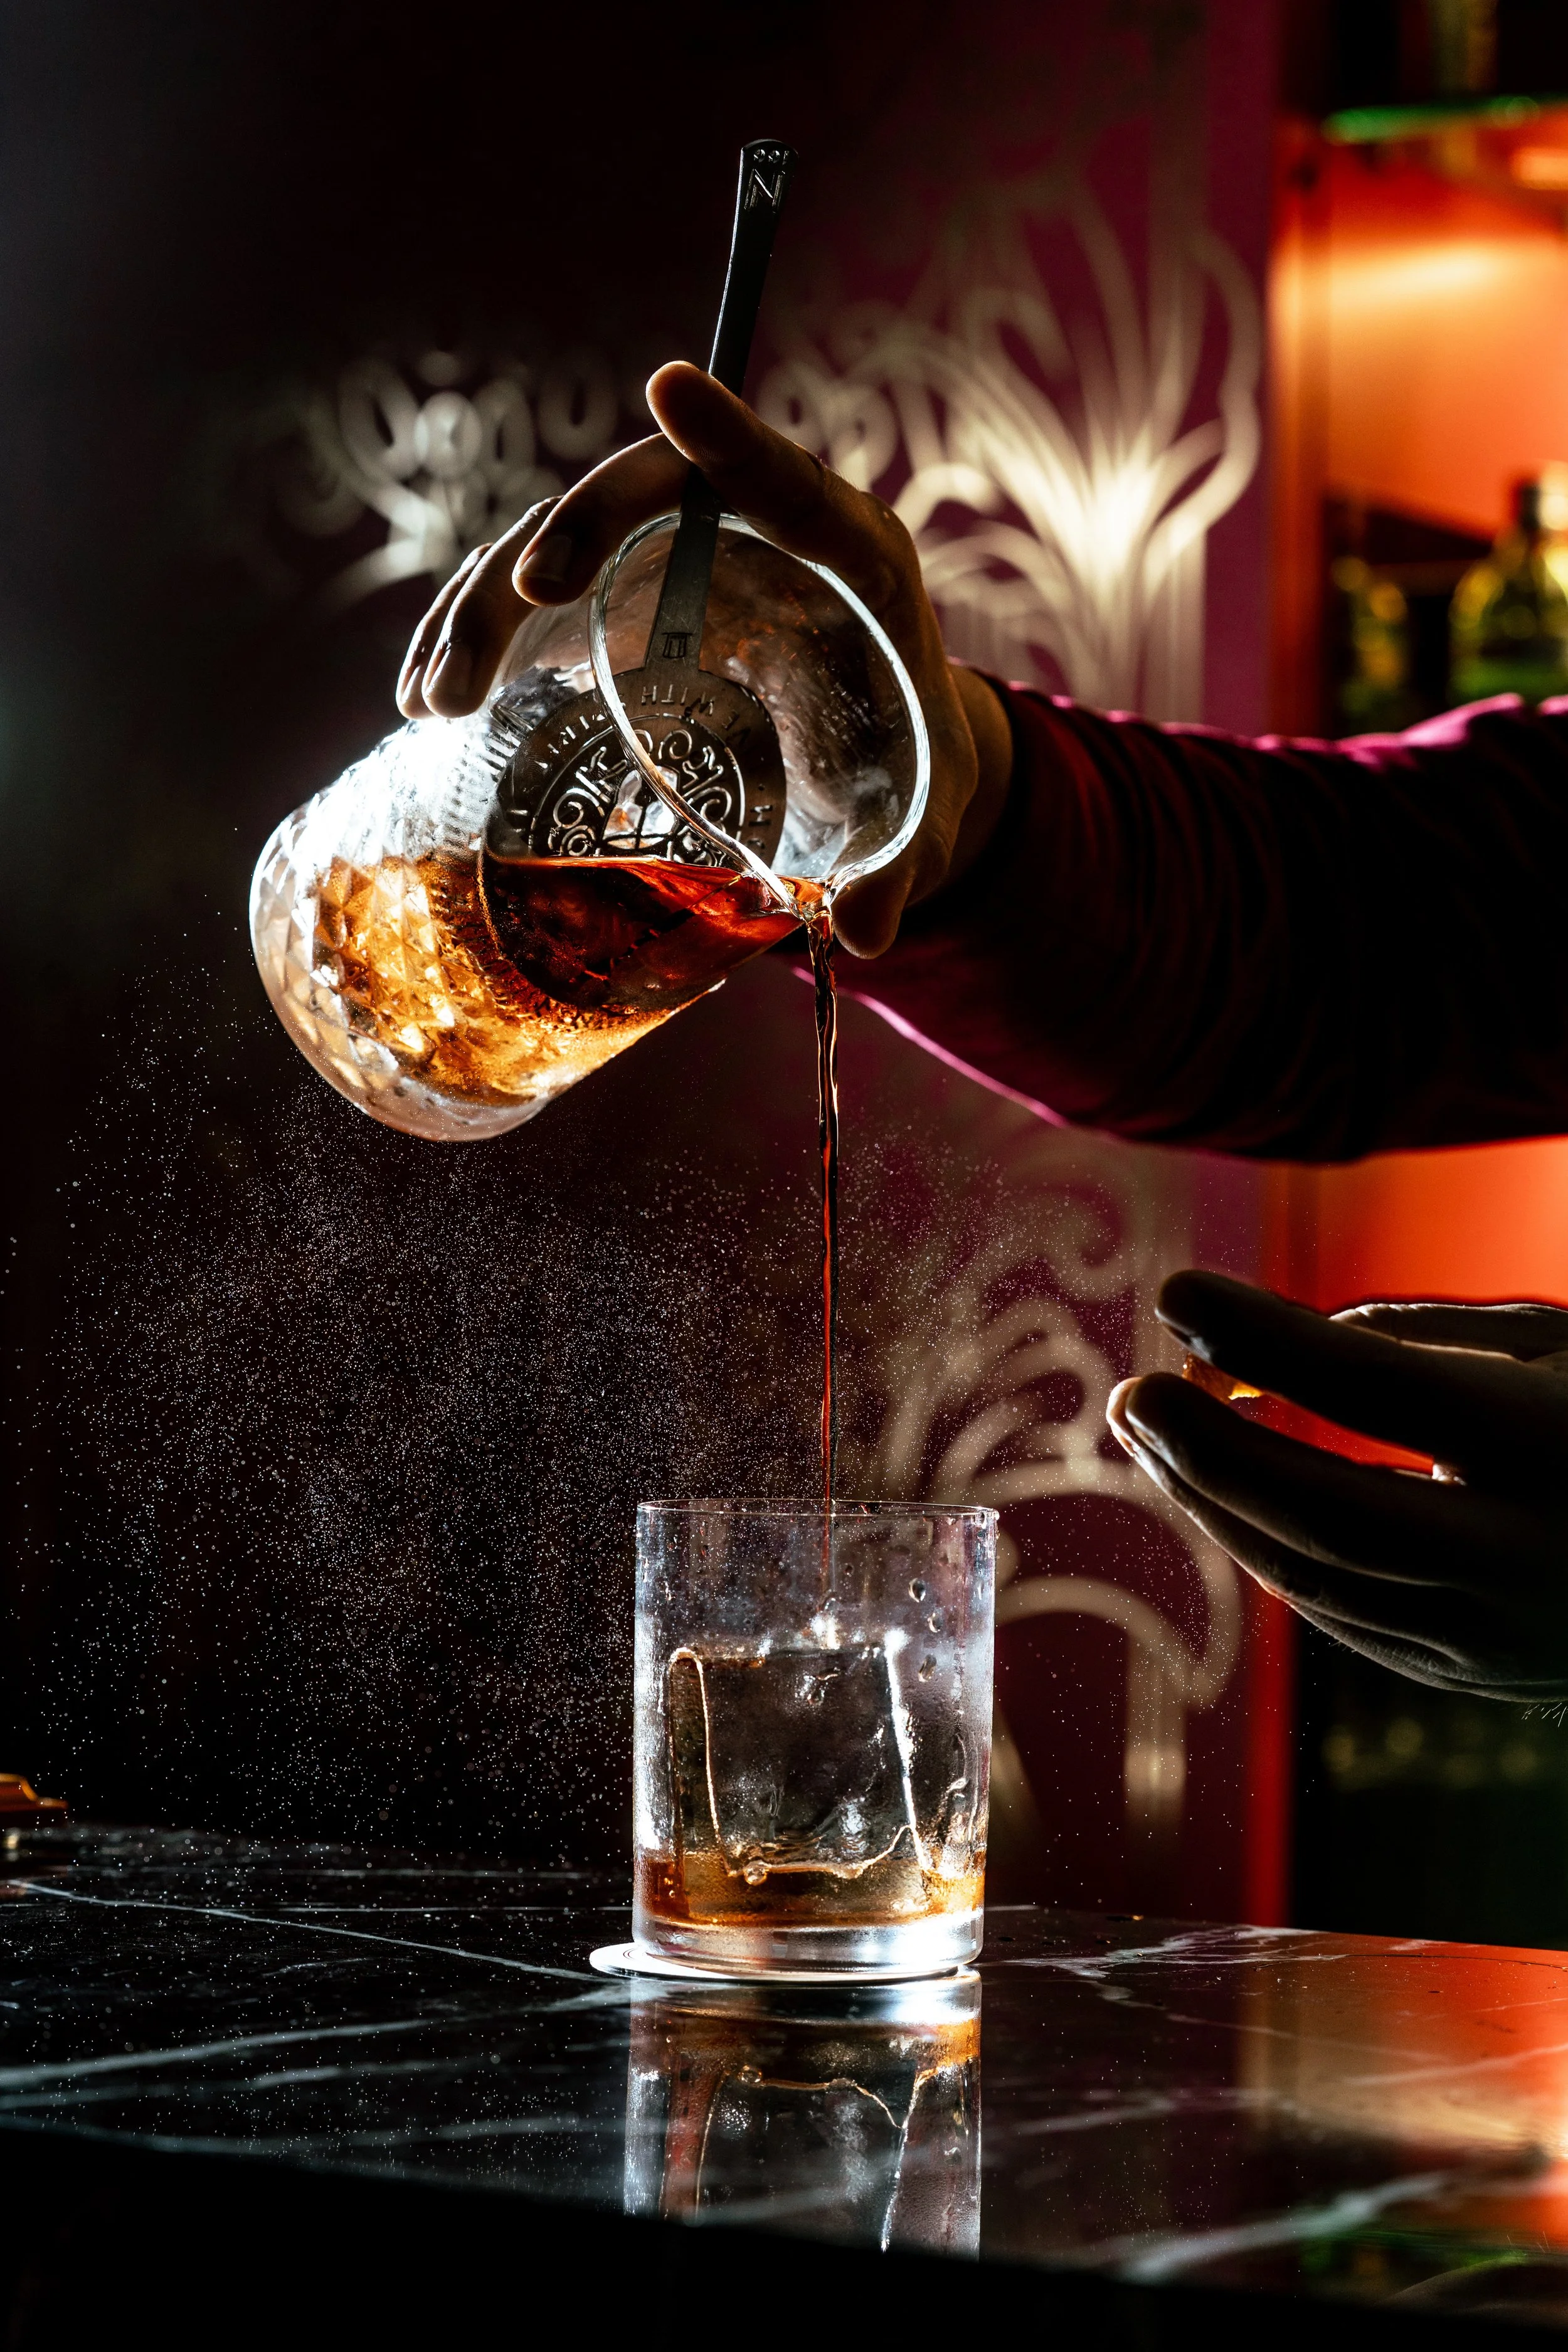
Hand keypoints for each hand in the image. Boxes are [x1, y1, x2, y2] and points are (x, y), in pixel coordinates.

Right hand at [394, 362, 1013, 956]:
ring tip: (432, 701)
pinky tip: (424, 704)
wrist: (887, 752)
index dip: (731, 436)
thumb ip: (900, 869)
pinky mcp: (622, 601)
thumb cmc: (912, 765)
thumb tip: (862, 935)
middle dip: (565, 537)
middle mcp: (754, 532)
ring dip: (485, 606)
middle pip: (644, 495)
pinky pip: (535, 597)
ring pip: (563, 542)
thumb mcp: (919, 818)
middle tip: (515, 608)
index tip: (669, 385)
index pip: (785, 480)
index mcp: (852, 558)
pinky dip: (476, 639)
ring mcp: (677, 559)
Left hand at [1106, 1270, 1567, 1700]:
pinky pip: (1339, 1617)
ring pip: (1318, 1577)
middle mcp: (1525, 1553)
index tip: (1177, 1289)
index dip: (1265, 1335)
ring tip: (1149, 1432)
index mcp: (1556, 1446)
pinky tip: (1214, 1494)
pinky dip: (1265, 1550)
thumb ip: (1426, 1331)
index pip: (1380, 1386)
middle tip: (1132, 1391)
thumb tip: (1277, 1334)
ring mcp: (1498, 1634)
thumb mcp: (1560, 1342)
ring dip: (1215, 1502)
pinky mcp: (1469, 1674)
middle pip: (1328, 1508)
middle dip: (1211, 1449)